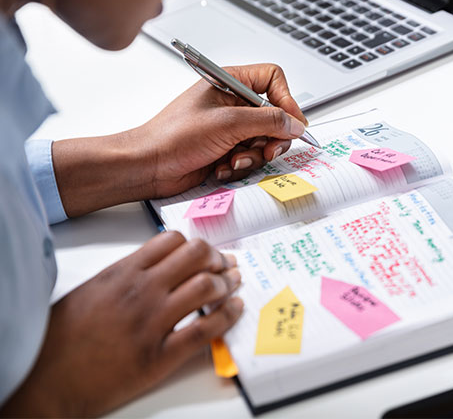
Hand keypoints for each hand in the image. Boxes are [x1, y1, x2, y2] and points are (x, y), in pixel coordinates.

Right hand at [1, 232, 242, 416]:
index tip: (206, 253)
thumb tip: (157, 266)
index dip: (196, 244)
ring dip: (227, 284)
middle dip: (217, 258)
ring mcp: (152, 322)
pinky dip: (227, 317)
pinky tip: (235, 310)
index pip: (172, 240)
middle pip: (196, 256)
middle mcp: (141, 291)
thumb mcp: (92, 290)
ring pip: (206, 287)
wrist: (47, 381)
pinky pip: (206, 329)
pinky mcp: (160, 356)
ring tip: (233, 286)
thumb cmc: (62, 337)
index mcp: (123, 272)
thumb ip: (125, 274)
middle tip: (225, 266)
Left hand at [52, 63, 308, 216]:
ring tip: (233, 160)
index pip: (272, 79)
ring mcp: (230, 127)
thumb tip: (294, 123)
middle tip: (266, 150)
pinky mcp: (226, 148)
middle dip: (272, 137)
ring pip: (264, 140)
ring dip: (252, 156)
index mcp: (230, 83)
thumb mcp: (228, 123)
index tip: (292, 122)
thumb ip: (267, 121)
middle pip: (274, 115)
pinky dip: (240, 165)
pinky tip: (221, 167)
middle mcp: (232, 103)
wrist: (149, 166)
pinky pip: (249, 157)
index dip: (286, 99)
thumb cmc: (173, 136)